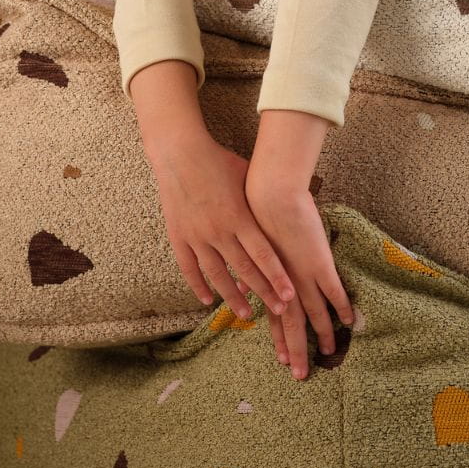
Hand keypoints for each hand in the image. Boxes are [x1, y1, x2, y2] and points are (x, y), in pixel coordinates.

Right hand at [147, 133, 296, 320]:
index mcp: (240, 216)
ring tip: (246, 314)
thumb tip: (287, 210)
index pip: (263, 255)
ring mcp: (197, 235)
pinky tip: (208, 300)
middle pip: (245, 270)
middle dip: (264, 292)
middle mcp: (219, 230)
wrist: (180, 153)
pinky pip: (189, 267)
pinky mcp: (178, 236)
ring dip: (233, 296)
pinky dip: (198, 286)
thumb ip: (262, 201)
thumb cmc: (219, 161)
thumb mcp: (247, 178)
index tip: (290, 296)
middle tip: (279, 311)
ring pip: (217, 274)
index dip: (277, 277)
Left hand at [244, 179, 354, 380]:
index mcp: (266, 279)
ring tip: (330, 352)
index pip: (273, 317)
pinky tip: (349, 321)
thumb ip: (252, 266)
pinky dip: (341, 307)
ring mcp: (302, 276)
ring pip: (314, 314)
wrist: (268, 197)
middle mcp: (283, 284)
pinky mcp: (319, 264)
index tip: (281, 360)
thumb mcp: (248, 244)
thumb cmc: (255, 214)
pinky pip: (334, 291)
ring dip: (321, 335)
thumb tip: (246, 280)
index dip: (279, 339)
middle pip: (290, 325)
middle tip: (299, 375)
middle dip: (295, 351)